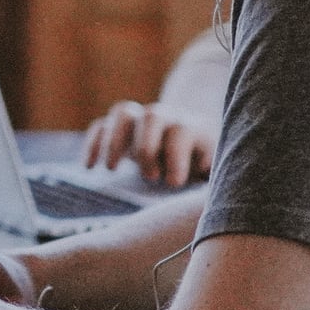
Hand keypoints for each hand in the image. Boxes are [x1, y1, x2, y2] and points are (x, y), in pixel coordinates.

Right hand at [80, 100, 218, 187]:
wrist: (192, 135)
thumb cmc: (205, 162)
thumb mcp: (216, 169)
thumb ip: (216, 177)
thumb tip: (219, 197)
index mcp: (191, 129)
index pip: (181, 133)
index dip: (176, 156)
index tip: (174, 183)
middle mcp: (165, 118)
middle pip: (152, 117)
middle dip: (146, 147)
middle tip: (150, 177)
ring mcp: (140, 120)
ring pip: (123, 113)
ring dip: (115, 141)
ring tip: (112, 170)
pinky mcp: (120, 128)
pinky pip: (101, 126)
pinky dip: (93, 144)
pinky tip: (89, 167)